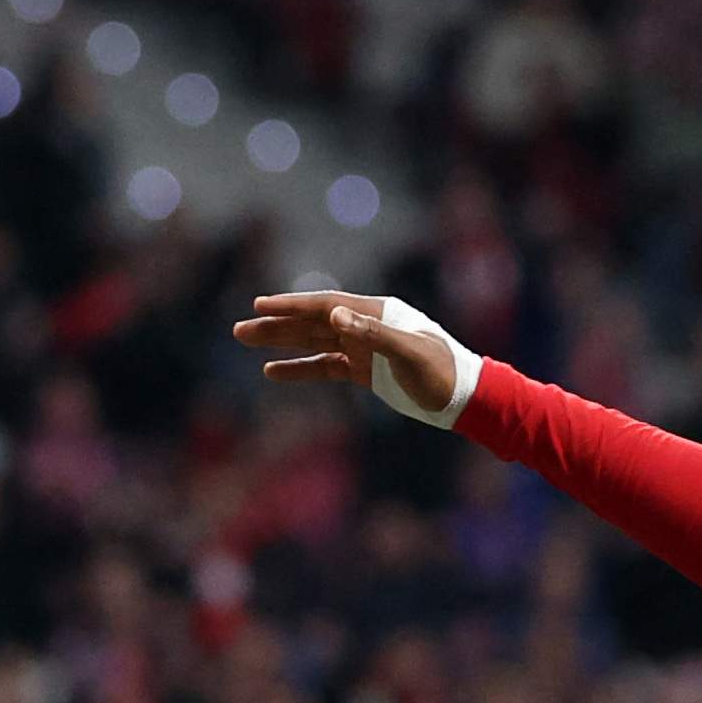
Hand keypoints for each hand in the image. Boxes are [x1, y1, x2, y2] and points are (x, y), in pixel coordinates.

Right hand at [230, 287, 467, 424]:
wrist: (462, 397)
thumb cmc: (441, 372)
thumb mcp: (407, 352)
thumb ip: (371, 333)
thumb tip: (333, 315)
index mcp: (376, 313)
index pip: (325, 306)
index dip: (292, 305)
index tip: (259, 305)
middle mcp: (365, 326)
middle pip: (312, 322)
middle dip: (276, 324)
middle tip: (240, 328)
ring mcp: (362, 348)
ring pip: (313, 342)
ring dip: (280, 343)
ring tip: (247, 341)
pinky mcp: (363, 370)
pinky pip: (323, 367)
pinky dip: (299, 369)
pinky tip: (272, 371)